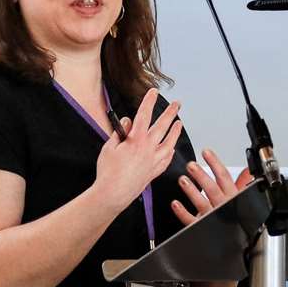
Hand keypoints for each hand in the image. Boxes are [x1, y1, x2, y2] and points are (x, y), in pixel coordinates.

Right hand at [93, 88, 182, 213]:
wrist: (113, 194)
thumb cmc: (108, 172)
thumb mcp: (109, 147)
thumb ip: (119, 133)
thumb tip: (127, 122)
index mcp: (136, 140)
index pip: (144, 115)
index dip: (149, 101)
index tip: (153, 92)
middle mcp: (148, 149)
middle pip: (162, 126)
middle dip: (170, 113)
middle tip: (177, 105)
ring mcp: (153, 161)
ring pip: (169, 143)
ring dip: (175, 132)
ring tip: (179, 123)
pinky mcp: (154, 172)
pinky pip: (166, 159)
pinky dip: (170, 151)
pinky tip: (171, 148)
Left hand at [171, 147, 255, 226]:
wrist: (232, 244)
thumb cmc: (236, 220)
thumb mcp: (242, 200)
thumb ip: (243, 184)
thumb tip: (248, 171)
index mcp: (232, 197)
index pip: (224, 177)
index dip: (215, 163)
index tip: (206, 152)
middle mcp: (222, 206)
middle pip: (212, 189)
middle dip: (202, 176)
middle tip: (191, 166)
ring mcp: (211, 217)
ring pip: (202, 203)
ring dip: (192, 191)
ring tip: (182, 180)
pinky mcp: (200, 228)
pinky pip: (191, 220)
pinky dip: (183, 212)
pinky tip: (175, 203)